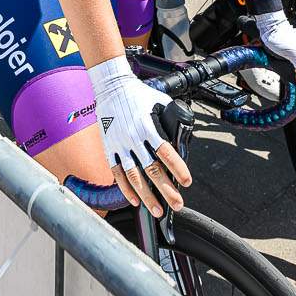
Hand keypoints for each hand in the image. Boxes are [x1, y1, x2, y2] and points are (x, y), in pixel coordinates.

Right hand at [89, 56, 188, 214]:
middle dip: (166, 190)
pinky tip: (134, 200)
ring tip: (157, 210)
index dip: (177, 169)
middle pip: (152, 170)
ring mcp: (120, 144)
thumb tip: (184, 133)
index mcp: (147, 125)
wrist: (111, 86)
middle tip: (177, 204)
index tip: (186, 182)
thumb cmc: (137, 93)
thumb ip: (171, 117)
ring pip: (134, 176)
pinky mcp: (109, 147)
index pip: (166, 152)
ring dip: (146, 196)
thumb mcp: (160, 101)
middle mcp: (133, 137)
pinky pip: (117, 172)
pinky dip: (125, 188)